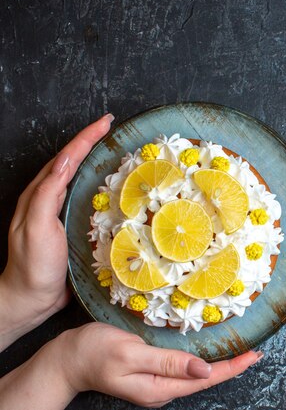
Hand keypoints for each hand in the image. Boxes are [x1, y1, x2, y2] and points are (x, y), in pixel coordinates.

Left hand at [0, 114, 112, 348]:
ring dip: (98, 161)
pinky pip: (89, 199)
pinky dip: (102, 186)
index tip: (106, 122)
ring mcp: (62, 213)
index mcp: (41, 194)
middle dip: (92, 142)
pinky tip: (117, 189)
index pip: (66, 158)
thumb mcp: (37, 227)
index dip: (86, 138)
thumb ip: (48, 194)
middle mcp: (51, 199)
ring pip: (81, 179)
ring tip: (118, 151)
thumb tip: (65, 161)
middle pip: (73, 162)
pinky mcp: (74, 227)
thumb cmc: (34, 265)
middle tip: (114, 129)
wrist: (32, 298)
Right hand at [0, 323, 262, 408]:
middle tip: (256, 351)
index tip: (254, 355)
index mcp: (159, 388)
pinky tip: (212, 351)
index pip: (205, 380)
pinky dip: (204, 360)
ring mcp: (157, 383)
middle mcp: (162, 390)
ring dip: (221, 363)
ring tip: (242, 351)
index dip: (232, 367)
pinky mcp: (153, 373)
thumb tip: (204, 370)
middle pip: (205, 380)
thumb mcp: (131, 354)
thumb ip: (167, 363)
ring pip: (197, 375)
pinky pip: (186, 368)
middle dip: (232, 366)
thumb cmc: (95, 352)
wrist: (67, 359)